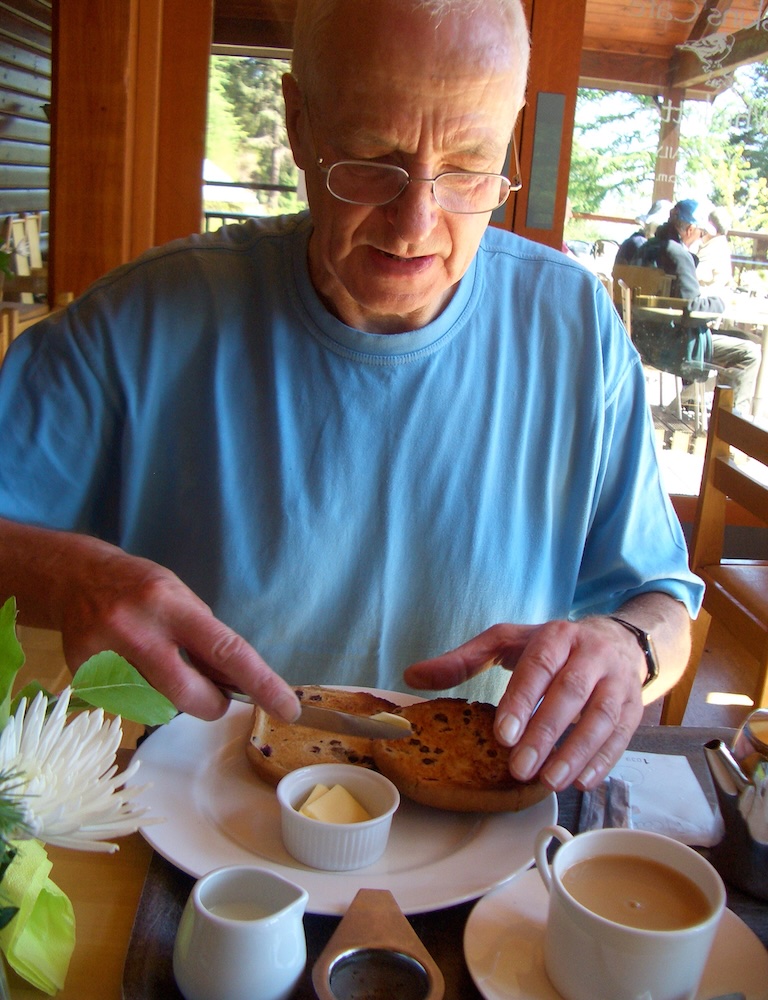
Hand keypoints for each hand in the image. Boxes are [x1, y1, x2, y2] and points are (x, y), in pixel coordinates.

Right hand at [36, 532, 299, 722]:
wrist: (76, 577)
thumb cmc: (142, 589)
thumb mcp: (181, 599)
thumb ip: (206, 641)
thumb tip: (239, 684)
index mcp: (170, 605)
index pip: (226, 651)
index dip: (261, 683)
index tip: (287, 707)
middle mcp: (136, 629)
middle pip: (187, 694)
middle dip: (211, 704)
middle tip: (215, 696)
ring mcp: (104, 654)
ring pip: (157, 705)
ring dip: (173, 698)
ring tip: (161, 666)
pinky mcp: (81, 674)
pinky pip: (127, 705)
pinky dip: (141, 696)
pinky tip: (130, 666)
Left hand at [403, 618, 647, 791]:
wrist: (618, 641)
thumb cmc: (552, 646)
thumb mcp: (507, 642)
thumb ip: (463, 660)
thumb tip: (413, 676)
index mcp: (557, 636)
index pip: (539, 666)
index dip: (522, 700)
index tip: (502, 735)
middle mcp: (591, 655)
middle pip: (571, 693)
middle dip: (546, 733)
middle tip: (520, 768)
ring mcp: (617, 681)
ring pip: (602, 717)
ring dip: (576, 752)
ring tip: (549, 781)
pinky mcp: (634, 707)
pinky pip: (622, 736)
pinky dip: (603, 761)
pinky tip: (580, 782)